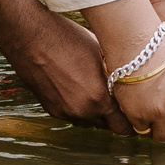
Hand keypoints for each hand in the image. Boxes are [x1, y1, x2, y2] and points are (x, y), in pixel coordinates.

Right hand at [10, 13, 129, 131]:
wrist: (31, 37)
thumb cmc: (68, 39)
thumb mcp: (102, 54)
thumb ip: (115, 76)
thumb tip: (128, 81)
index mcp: (100, 99)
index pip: (123, 127)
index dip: (131, 122)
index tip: (133, 115)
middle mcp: (82, 111)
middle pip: (106, 126)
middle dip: (113, 116)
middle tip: (116, 100)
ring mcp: (65, 112)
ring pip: (88, 122)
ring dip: (94, 113)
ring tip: (94, 91)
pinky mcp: (51, 109)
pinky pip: (72, 115)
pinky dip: (77, 107)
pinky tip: (76, 88)